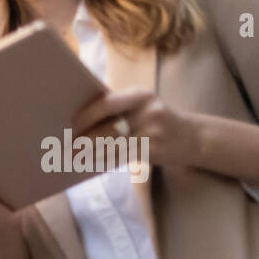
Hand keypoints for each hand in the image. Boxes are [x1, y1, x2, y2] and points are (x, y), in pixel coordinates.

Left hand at [73, 89, 198, 170]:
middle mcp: (148, 110)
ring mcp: (153, 131)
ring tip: (74, 158)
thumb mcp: (141, 106)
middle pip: (108, 127)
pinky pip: (123, 156)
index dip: (86, 116)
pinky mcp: (155, 149)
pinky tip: (92, 163)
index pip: (107, 103)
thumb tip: (77, 121)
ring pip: (113, 145)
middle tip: (67, 147)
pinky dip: (104, 160)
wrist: (191, 137)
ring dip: (91, 153)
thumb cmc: (155, 121)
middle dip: (85, 139)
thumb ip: (116, 108)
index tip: (70, 125)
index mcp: (140, 95)